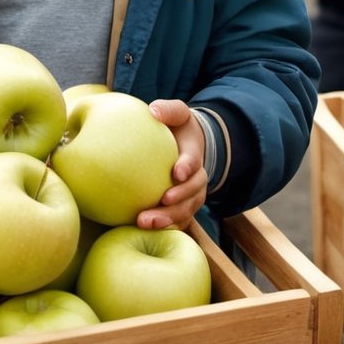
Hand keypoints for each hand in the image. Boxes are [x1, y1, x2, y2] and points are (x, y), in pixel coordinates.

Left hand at [137, 100, 208, 230]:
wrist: (187, 147)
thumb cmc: (176, 129)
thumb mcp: (177, 114)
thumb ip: (169, 110)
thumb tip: (153, 110)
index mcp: (193, 155)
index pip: (193, 161)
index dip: (188, 167)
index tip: (177, 172)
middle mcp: (197, 179)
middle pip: (193, 192)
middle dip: (178, 199)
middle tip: (160, 202)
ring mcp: (192, 196)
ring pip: (186, 211)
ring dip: (169, 219)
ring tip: (145, 223)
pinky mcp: (184, 209)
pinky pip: (178, 222)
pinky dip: (167, 229)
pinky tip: (147, 234)